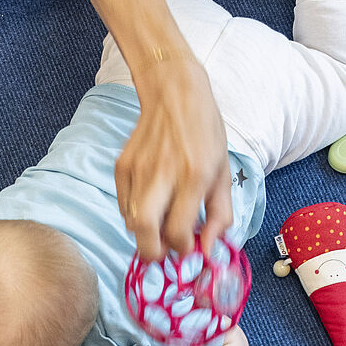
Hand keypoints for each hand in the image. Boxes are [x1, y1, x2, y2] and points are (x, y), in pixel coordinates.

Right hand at [115, 53, 233, 259]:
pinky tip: (151, 204)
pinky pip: (124, 205)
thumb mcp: (223, 173)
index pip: (178, 231)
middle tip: (164, 251)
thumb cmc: (205, 134)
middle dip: (153, 251)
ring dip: (146, 233)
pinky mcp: (122, 167)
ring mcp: (138, 170)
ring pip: (131, 222)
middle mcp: (163, 175)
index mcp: (194, 177)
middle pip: (145, 232)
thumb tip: (207, 249)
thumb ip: (220, 216)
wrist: (175, 94)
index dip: (183, 248)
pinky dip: (136, 215)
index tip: (188, 246)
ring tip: (161, 224)